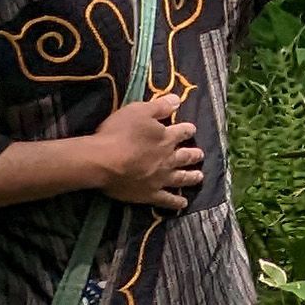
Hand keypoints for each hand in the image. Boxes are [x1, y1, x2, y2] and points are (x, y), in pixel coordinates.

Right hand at [89, 90, 204, 211]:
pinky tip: (183, 204)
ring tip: (199, 177)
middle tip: (200, 155)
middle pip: (185, 156)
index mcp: (166, 138)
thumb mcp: (138, 111)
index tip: (192, 130)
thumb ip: (159, 106)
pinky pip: (167, 200)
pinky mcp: (150, 194)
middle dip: (194, 154)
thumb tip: (178, 100)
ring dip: (191, 177)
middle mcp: (168, 159)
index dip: (187, 130)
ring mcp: (160, 178)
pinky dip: (176, 203)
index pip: (182, 132)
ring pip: (181, 178)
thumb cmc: (119, 133)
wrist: (103, 161)